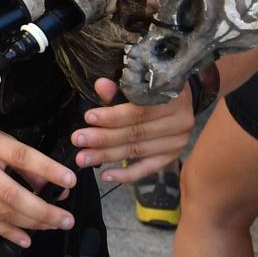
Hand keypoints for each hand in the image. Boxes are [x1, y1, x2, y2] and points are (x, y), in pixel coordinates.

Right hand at [0, 116, 76, 249]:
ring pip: (3, 212)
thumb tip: (44, 183)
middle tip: (66, 219)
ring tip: (53, 226)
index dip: (48, 170)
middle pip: (14, 195)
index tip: (70, 181)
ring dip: (32, 223)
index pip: (22, 157)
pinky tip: (26, 238)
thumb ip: (16, 158)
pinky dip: (9, 232)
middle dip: (44, 211)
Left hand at [72, 77, 194, 182]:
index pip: (138, 111)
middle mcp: (179, 122)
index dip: (112, 116)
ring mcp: (177, 142)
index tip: (88, 117)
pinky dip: (127, 174)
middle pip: (136, 133)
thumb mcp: (140, 81)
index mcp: (172, 98)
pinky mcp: (172, 156)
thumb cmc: (153, 86)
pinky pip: (148, 169)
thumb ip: (120, 87)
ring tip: (83, 158)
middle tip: (77, 140)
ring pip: (137, 151)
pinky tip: (106, 175)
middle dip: (103, 138)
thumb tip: (100, 85)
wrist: (179, 97)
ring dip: (107, 156)